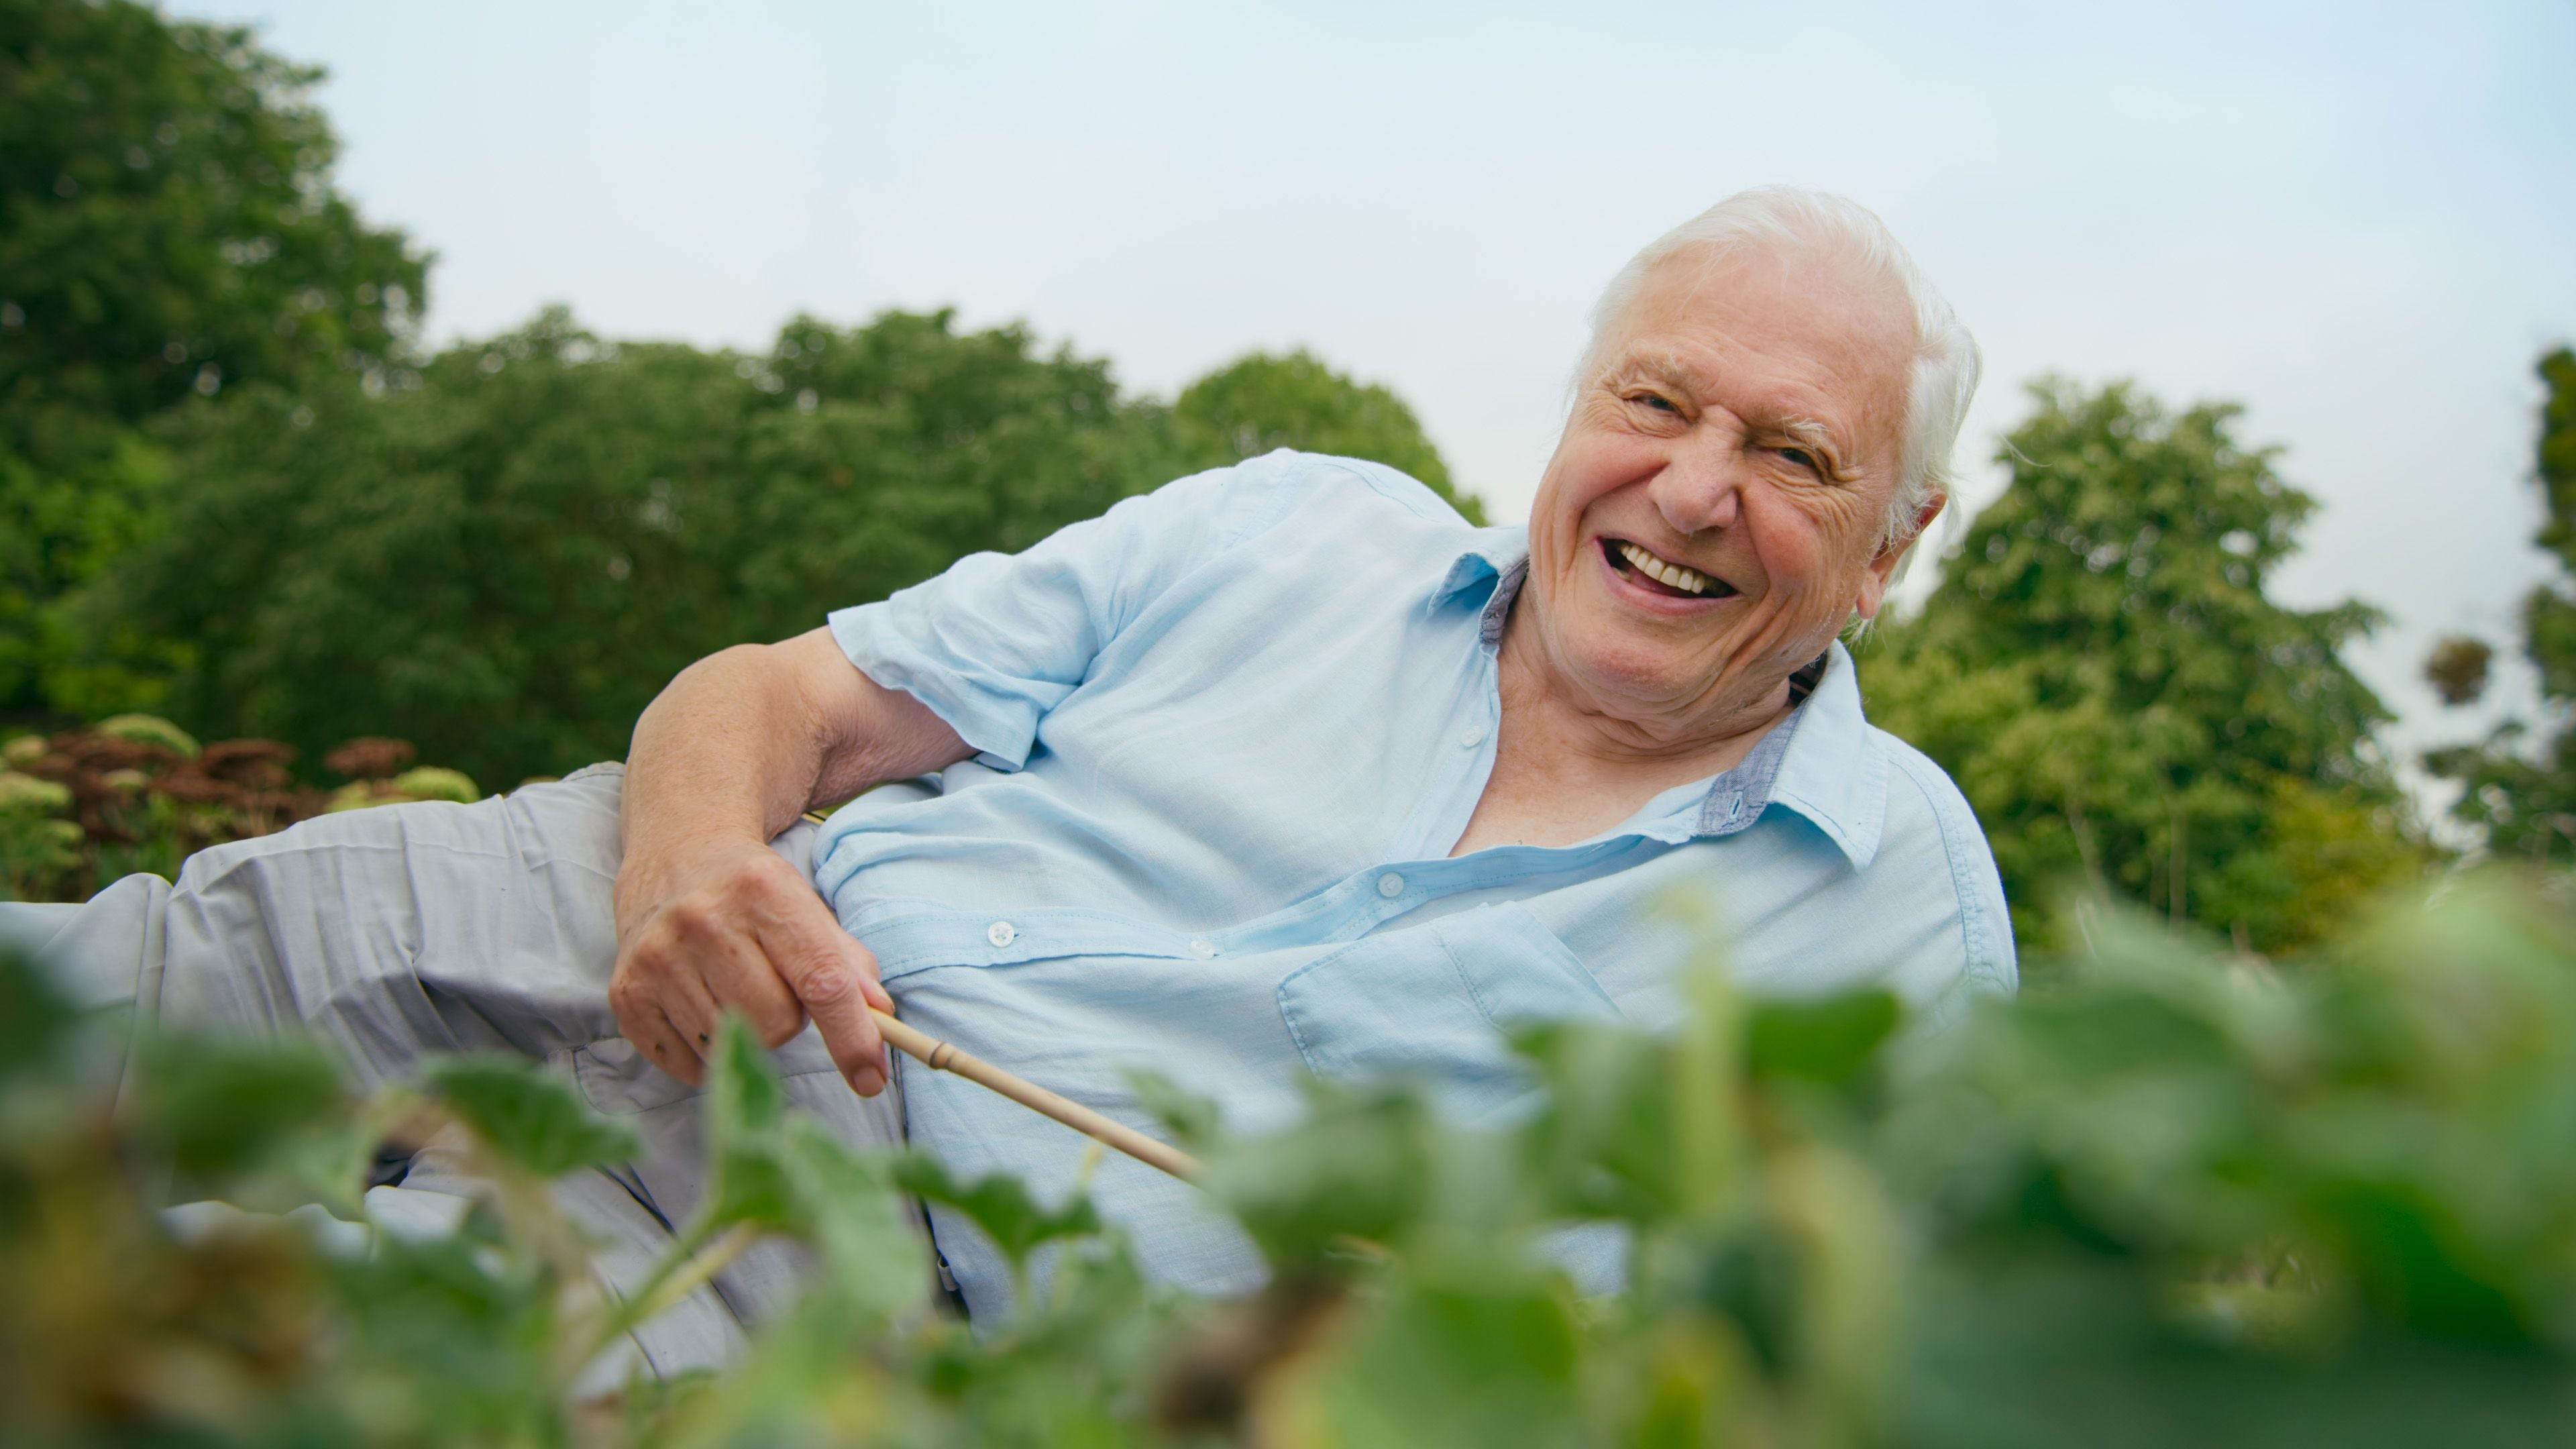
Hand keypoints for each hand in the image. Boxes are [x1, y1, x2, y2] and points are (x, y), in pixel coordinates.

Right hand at [609, 835, 891, 1093]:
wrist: (675, 855)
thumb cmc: (754, 892)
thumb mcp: (808, 908)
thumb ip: (848, 964)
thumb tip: (878, 1017)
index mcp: (763, 891)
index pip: (820, 981)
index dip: (852, 1036)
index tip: (871, 1078)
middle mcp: (704, 920)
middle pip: (777, 1024)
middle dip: (788, 1018)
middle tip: (772, 984)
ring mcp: (658, 957)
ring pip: (732, 1046)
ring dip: (746, 1032)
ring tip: (733, 987)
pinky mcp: (626, 992)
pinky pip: (687, 1064)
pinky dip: (706, 1052)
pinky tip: (701, 1005)